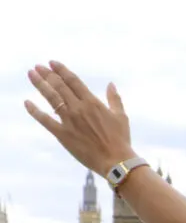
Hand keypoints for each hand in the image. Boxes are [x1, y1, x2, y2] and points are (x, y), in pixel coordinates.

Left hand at [24, 61, 134, 175]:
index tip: (52, 63)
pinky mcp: (62, 134)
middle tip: (38, 66)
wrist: (114, 160)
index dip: (61, 70)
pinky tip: (27, 102)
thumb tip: (111, 84)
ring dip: (40, 85)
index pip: (73, 81)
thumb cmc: (120, 139)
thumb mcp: (121, 116)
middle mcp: (78, 108)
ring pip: (51, 98)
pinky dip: (35, 111)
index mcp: (92, 102)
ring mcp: (69, 120)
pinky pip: (45, 120)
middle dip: (47, 74)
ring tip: (31, 74)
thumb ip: (114, 99)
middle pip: (59, 87)